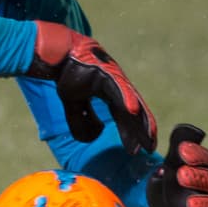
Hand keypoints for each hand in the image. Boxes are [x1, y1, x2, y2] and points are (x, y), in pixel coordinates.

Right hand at [27, 21, 156, 153]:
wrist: (58, 56)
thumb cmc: (66, 76)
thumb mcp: (73, 105)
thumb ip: (81, 121)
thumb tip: (92, 137)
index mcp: (110, 94)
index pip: (124, 117)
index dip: (130, 133)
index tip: (136, 150)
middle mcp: (117, 87)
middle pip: (133, 112)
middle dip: (140, 131)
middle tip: (149, 148)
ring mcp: (115, 78)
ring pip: (131, 101)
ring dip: (140, 119)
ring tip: (147, 136)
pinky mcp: (108, 72)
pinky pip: (119, 87)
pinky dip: (126, 98)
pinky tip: (133, 111)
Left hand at [147, 124, 207, 206]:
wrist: (170, 199)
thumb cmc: (179, 173)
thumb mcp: (177, 158)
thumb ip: (181, 142)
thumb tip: (185, 130)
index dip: (197, 155)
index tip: (181, 151)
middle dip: (198, 178)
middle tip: (180, 175)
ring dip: (203, 204)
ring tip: (189, 203)